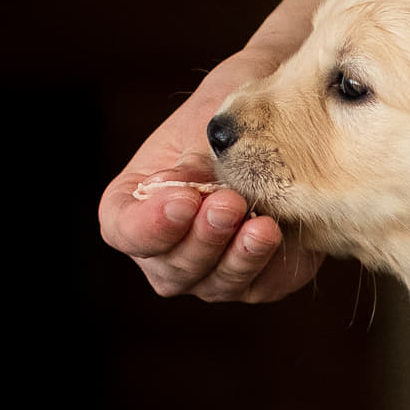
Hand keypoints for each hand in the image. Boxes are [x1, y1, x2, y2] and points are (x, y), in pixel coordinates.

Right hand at [99, 47, 322, 301]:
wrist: (274, 128)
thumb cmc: (224, 124)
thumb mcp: (203, 129)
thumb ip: (191, 164)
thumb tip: (176, 190)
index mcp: (135, 208)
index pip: (126, 231)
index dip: (151, 225)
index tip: (184, 200)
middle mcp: (165, 251)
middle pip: (172, 268)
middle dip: (203, 238)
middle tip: (229, 204)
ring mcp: (210, 272)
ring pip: (216, 283)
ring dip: (239, 257)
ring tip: (263, 225)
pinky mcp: (256, 279)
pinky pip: (261, 285)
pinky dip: (271, 265)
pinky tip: (283, 238)